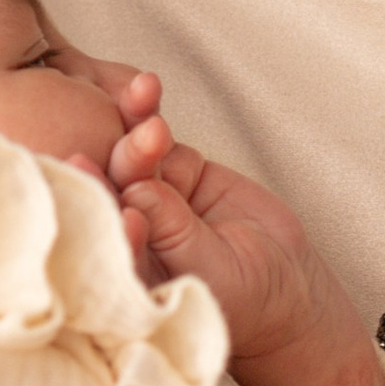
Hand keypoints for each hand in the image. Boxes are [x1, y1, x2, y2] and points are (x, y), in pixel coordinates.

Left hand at [111, 105, 381, 385]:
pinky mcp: (175, 171)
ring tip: (144, 100)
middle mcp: (128, 233)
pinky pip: (154, 138)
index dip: (99, 213)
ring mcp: (149, 198)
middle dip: (115, 164)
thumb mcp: (213, 270)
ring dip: (134, 129)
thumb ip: (175, 232)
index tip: (101, 188)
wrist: (286, 283)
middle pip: (110, 193)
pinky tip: (145, 87)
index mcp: (123, 272)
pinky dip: (146, 112)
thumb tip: (137, 192)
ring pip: (130, 158)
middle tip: (132, 145)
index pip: (100, 241)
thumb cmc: (246, 298)